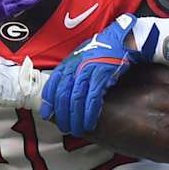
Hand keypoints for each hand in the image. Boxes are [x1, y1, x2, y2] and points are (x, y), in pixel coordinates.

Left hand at [40, 15, 158, 135]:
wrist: (121, 39)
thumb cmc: (102, 50)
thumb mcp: (82, 58)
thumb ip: (72, 72)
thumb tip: (64, 90)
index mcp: (68, 63)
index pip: (52, 85)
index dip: (48, 102)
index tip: (47, 115)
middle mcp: (75, 66)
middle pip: (63, 95)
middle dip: (62, 115)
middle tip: (64, 127)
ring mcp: (88, 70)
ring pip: (76, 98)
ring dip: (75, 117)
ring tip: (77, 129)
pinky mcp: (102, 74)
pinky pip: (93, 97)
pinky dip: (90, 112)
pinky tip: (89, 122)